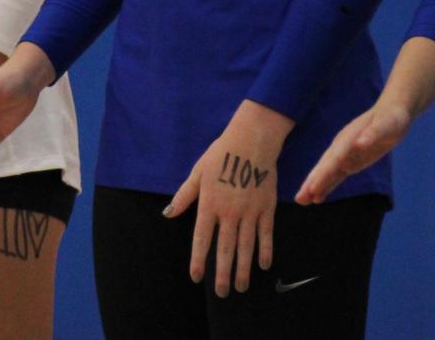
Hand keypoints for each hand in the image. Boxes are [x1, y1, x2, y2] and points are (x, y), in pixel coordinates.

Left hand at [166, 101, 291, 296]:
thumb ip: (184, 195)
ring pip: (246, 246)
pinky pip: (266, 234)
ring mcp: (250, 212)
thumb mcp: (198, 172)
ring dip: (243, 268)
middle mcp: (229, 212)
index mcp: (209, 203)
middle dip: (222, 273)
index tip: (195, 277)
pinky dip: (265, 251)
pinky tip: (263, 265)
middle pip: (225, 248)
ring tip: (241, 287)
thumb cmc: (220, 154)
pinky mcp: (266, 208)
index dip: (198, 259)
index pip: (201, 238)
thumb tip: (168, 214)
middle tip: (222, 293)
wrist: (251, 141)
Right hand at [296, 102, 410, 204]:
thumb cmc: (390, 118)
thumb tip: (359, 143)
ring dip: (314, 186)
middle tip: (299, 199)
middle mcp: (341, 147)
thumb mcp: (386, 125)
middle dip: (312, 182)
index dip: (323, 174)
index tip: (312, 188)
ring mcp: (344, 155)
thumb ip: (372, 134)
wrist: (391, 112)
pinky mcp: (350, 161)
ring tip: (302, 201)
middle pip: (324, 167)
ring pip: (327, 172)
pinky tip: (319, 197)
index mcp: (347, 139)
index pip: (333, 159)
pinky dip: (327, 186)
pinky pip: (336, 176)